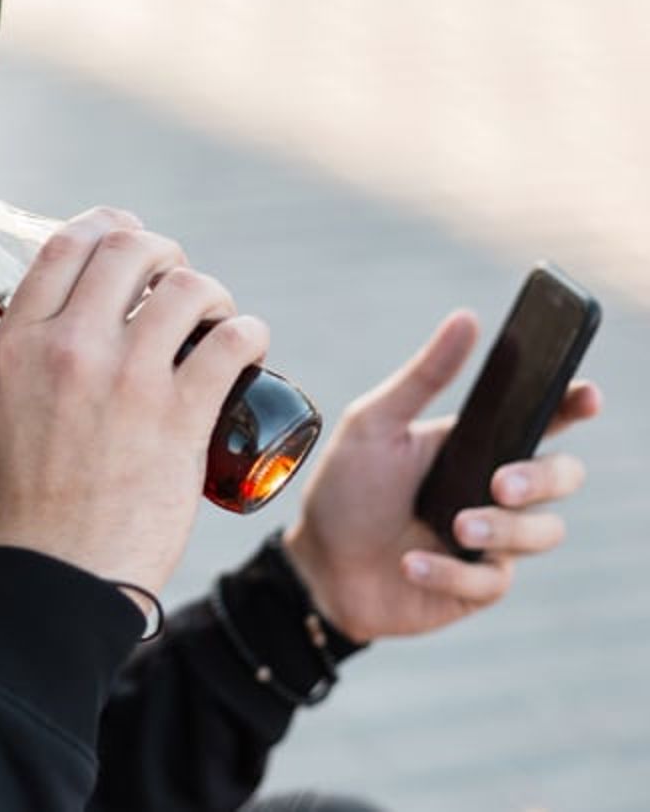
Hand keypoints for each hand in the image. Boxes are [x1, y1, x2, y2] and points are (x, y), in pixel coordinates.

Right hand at [0, 209, 269, 595]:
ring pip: (189, 286)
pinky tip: (250, 346)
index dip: (109, 225)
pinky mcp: (179, 417)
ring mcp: (126, 380)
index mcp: (19, 340)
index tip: (132, 238)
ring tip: (217, 321)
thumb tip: (80, 300)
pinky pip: (233, 339)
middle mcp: (67, 347)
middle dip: (166, 254)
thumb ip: (36, 345)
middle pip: (130, 249)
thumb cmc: (41, 488)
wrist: (63, 569)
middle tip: (178, 285)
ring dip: (214, 293)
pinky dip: (252, 332)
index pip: (67, 242)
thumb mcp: (10, 397)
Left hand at [283, 310, 599, 642]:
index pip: (542, 417)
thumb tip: (467, 318)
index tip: (585, 394)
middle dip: (543, 477)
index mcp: (476, 442)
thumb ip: (424, 377)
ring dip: (500, 528)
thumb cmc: (346, 489)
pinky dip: (450, 570)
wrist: (318, 564)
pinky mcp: (478, 586)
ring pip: (542, 532)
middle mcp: (494, 489)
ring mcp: (493, 539)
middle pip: (563, 475)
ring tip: (452, 524)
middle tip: (500, 483)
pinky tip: (412, 563)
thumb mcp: (374, 424)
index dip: (573, 404)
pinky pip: (492, 580)